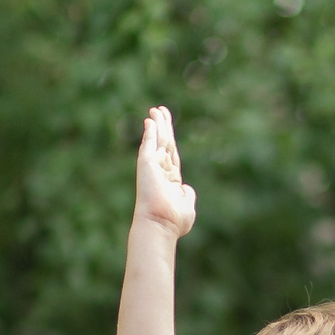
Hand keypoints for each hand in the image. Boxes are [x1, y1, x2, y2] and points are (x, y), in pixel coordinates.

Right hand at [132, 106, 196, 237]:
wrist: (160, 225)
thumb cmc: (174, 221)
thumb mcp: (187, 206)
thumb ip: (187, 195)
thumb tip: (185, 188)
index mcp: (170, 180)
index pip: (172, 155)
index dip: (171, 140)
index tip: (168, 128)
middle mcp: (161, 171)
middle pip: (164, 143)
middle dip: (164, 127)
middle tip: (161, 111)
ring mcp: (153, 167)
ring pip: (157, 140)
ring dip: (158, 124)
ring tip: (157, 110)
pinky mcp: (146, 164)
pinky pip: (148, 143)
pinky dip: (150, 131)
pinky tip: (150, 120)